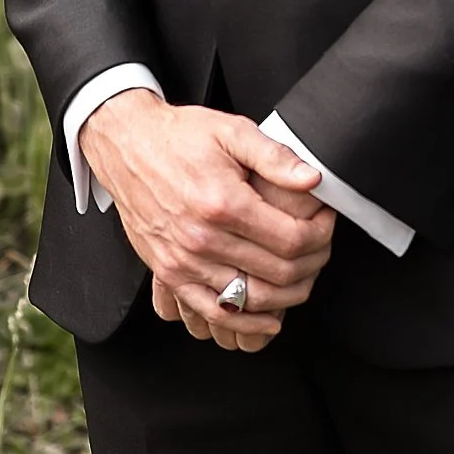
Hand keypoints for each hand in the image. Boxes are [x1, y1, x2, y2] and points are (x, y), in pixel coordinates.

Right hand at [78, 91, 335, 350]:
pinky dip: (247, 322)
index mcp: (223, 203)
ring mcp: (183, 261)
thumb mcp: (231, 131)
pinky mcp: (169, 273)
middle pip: (279, 272)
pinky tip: (269, 318)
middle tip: (321, 248)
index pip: (292, 239)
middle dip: (313, 264)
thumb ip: (274, 156)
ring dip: (288, 296)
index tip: (326, 223)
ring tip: (303, 276)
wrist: (126, 146)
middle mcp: (202, 238)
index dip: (321, 236)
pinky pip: (213, 312)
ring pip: (252, 298)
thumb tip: (313, 180)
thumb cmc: (180, 137)